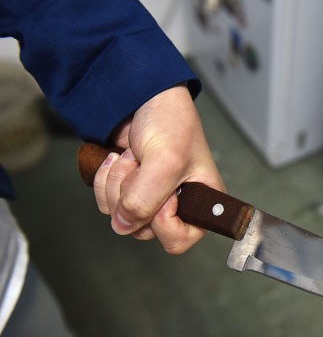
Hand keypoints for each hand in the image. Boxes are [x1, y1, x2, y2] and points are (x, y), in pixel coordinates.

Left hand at [92, 84, 224, 253]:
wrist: (144, 96)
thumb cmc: (171, 123)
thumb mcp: (165, 162)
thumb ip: (145, 200)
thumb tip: (124, 225)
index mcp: (202, 206)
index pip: (177, 240)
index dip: (163, 220)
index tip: (164, 192)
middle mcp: (178, 208)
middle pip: (143, 230)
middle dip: (134, 195)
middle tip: (144, 165)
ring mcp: (151, 200)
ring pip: (120, 217)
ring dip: (117, 184)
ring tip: (133, 157)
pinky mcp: (129, 190)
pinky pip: (106, 203)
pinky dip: (105, 181)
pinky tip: (119, 158)